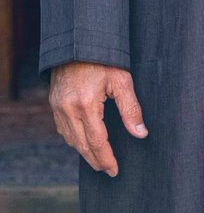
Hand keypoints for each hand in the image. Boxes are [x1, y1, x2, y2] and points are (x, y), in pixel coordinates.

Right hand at [49, 61, 147, 176]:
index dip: (106, 158)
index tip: (114, 170)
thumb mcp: (122, 79)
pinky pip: (63, 129)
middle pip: (82, 145)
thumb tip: (141, 133)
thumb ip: (131, 108)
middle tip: (108, 170)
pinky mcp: (54, 103)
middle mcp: (68, 109)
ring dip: (84, 151)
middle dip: (95, 160)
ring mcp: (58, 107)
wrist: (78, 41)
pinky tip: (84, 141)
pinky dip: (74, 139)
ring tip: (98, 159)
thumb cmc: (103, 58)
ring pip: (71, 139)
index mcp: (86, 104)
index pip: (97, 141)